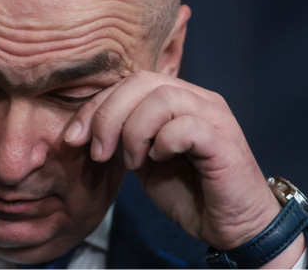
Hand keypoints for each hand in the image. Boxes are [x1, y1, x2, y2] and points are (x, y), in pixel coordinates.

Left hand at [63, 71, 289, 253]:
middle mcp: (198, 99)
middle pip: (143, 81)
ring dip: (134, 131)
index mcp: (179, 99)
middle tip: (97, 153)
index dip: (96, 106)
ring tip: (133, 161)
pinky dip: (162, 142)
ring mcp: (214, 116)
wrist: (234, 227)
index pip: (130, 82)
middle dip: (107, 115)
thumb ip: (125, 138)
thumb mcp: (146, 163)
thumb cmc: (193, 194)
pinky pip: (184, 125)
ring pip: (162, 97)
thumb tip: (84, 129)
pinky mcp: (224, 141)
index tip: (73, 138)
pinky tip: (160, 160)